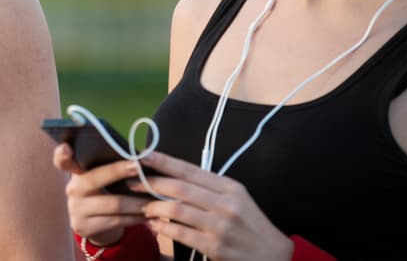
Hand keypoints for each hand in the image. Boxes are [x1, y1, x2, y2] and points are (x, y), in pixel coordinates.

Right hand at [52, 143, 151, 246]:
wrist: (93, 223)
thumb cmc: (102, 192)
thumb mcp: (98, 178)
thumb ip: (104, 167)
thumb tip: (134, 155)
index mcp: (74, 173)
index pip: (61, 161)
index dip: (62, 154)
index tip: (66, 147)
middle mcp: (72, 190)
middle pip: (95, 179)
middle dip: (118, 171)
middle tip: (139, 167)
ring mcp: (76, 210)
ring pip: (113, 204)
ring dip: (137, 202)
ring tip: (155, 198)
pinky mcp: (85, 227)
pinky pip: (116, 221)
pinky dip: (136, 218)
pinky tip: (149, 215)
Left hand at [136, 151, 292, 260]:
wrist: (274, 256)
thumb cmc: (250, 224)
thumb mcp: (236, 198)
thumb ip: (208, 186)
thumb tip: (173, 175)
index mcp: (229, 187)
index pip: (190, 169)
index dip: (164, 161)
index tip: (142, 155)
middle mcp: (225, 204)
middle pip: (179, 187)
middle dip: (151, 183)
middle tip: (131, 182)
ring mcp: (220, 226)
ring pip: (177, 210)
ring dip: (154, 207)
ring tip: (143, 206)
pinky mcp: (215, 247)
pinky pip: (181, 233)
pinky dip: (163, 228)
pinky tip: (155, 225)